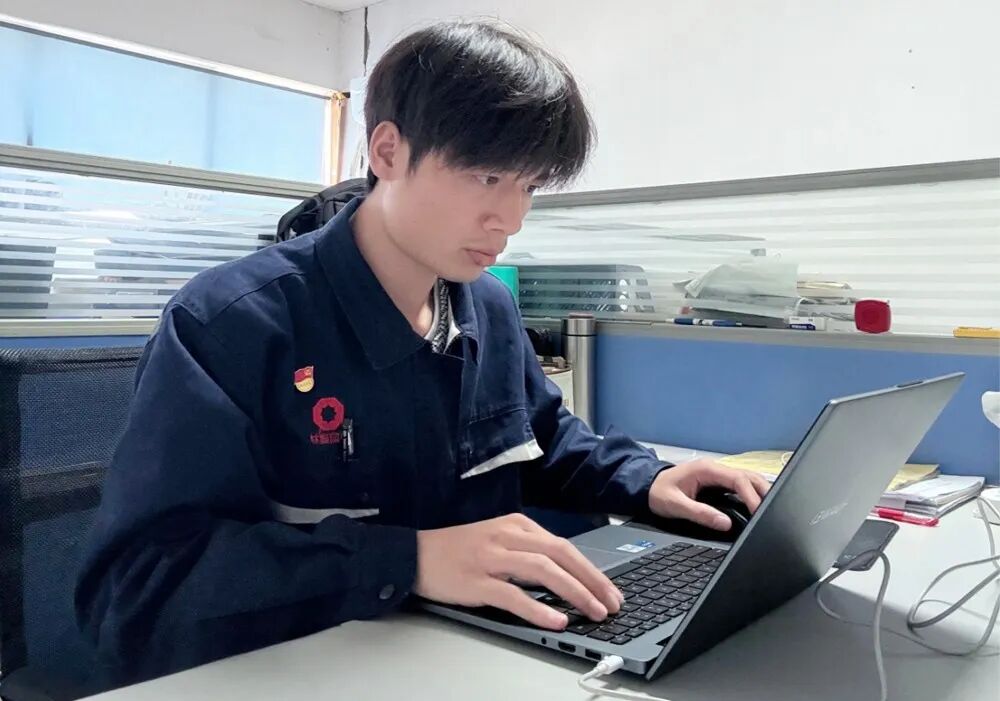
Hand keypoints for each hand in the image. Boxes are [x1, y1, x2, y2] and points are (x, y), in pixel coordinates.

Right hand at [414, 513, 622, 629]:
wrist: (414, 554)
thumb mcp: (498, 540)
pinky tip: (557, 620)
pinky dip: (539, 609)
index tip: (610, 590)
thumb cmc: (458, 550)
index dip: (591, 570)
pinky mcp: (477, 581)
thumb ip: (528, 552)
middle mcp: (507, 536)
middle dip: (592, 580)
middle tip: (612, 603)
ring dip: (575, 592)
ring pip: (543, 571)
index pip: (564, 546)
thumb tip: (567, 576)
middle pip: (561, 554)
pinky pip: (514, 595)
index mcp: (516, 525)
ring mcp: (491, 558)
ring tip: (594, 612)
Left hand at [648, 459, 770, 530]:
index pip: (738, 479)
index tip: (759, 512)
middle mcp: (715, 468)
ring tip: (771, 510)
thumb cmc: (658, 492)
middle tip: (775, 510)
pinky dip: (751, 494)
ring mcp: (717, 474)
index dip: (752, 496)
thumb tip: (726, 524)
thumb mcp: (676, 505)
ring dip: (760, 492)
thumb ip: (701, 514)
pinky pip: (739, 486)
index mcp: (706, 469)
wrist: (645, 485)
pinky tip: (757, 507)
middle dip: (763, 492)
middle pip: (748, 476)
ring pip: (747, 479)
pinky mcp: (717, 482)